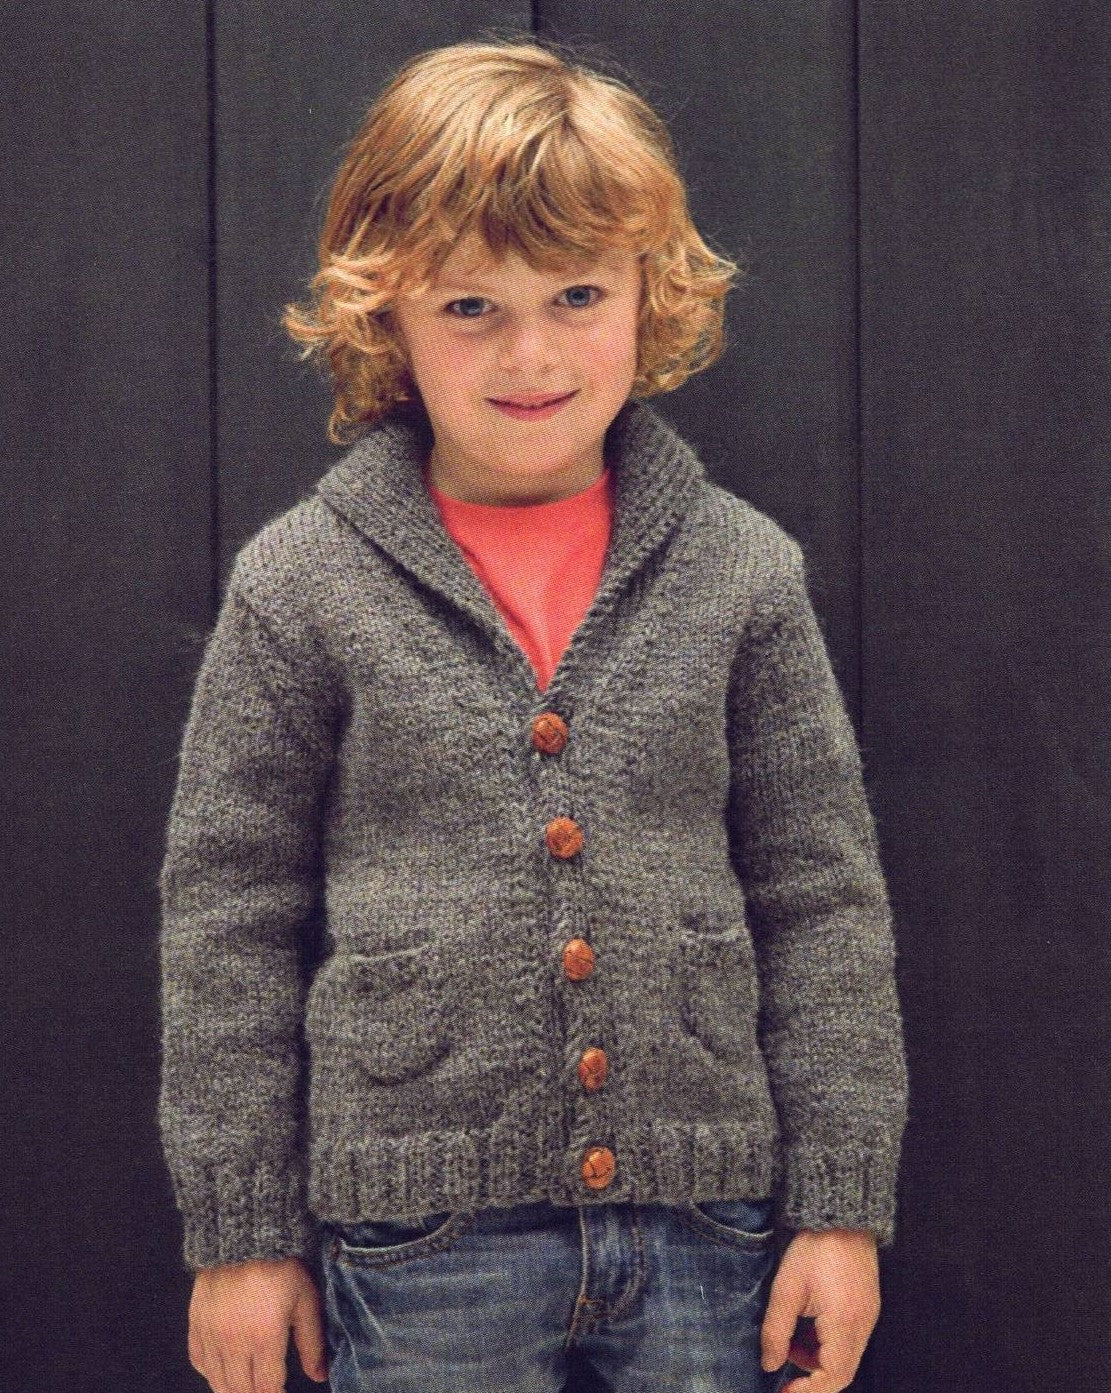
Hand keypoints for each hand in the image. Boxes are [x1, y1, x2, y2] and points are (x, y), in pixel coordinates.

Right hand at [188, 1256, 327, 1392]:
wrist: (244, 1233)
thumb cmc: (281, 1265)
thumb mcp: (305, 1300)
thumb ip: (312, 1342)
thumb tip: (320, 1376)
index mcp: (264, 1338)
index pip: (267, 1389)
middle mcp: (233, 1342)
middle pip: (241, 1391)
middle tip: (269, 1388)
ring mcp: (210, 1334)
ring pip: (218, 1383)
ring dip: (234, 1389)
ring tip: (249, 1384)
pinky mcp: (196, 1323)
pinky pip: (199, 1362)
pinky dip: (212, 1372)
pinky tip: (225, 1369)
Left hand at [760, 1228, 880, 1392]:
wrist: (841, 1215)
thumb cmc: (814, 1247)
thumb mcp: (786, 1288)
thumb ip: (776, 1331)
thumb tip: (769, 1365)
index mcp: (844, 1323)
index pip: (833, 1377)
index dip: (808, 1392)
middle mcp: (863, 1325)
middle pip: (842, 1372)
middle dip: (812, 1378)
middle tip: (785, 1374)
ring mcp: (868, 1316)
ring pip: (846, 1357)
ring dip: (818, 1360)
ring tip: (791, 1342)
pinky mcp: (867, 1306)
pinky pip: (850, 1339)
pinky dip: (827, 1344)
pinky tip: (807, 1328)